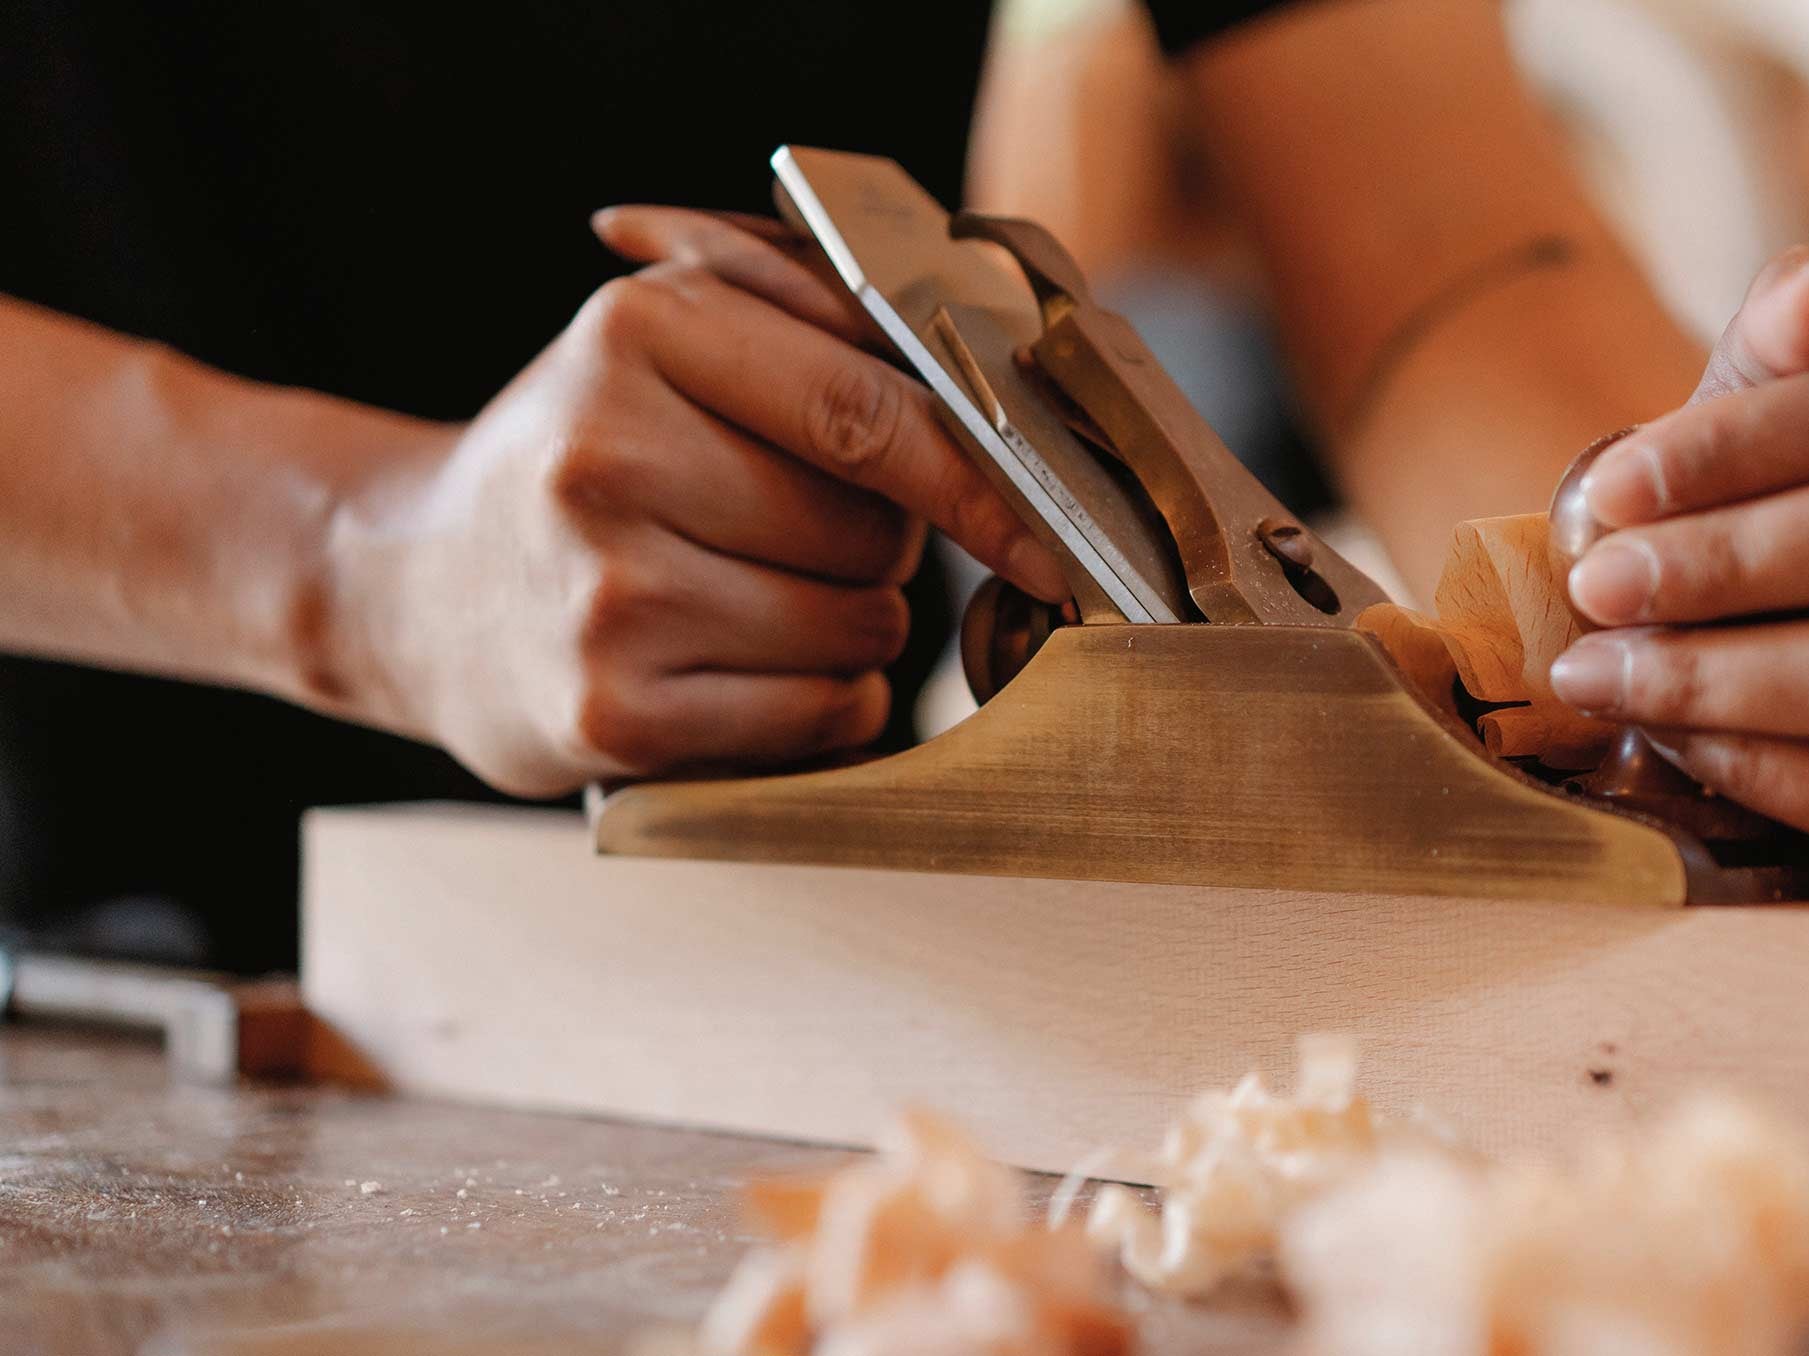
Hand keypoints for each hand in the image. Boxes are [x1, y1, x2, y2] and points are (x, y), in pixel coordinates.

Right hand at [327, 210, 1065, 796]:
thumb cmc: (580, 456)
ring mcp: (608, 595)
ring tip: (748, 597)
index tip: (1047, 528)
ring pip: (860, 627)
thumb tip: (990, 361)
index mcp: (639, 333)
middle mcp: (611, 459)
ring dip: (849, 625)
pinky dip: (818, 700)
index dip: (980, 477)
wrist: (412, 586)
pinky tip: (737, 668)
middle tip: (788, 533)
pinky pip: (820, 712)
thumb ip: (815, 314)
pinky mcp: (615, 713)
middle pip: (873, 530)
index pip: (869, 411)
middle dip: (880, 544)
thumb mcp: (664, 336)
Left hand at [1546, 249, 1808, 904]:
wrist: (1802, 720)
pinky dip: (1753, 768)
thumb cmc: (1788, 550)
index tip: (1610, 487)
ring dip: (1707, 674)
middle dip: (1718, 559)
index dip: (1738, 442)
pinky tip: (1677, 744)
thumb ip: (1794, 338)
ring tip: (1600, 672)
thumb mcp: (1771, 430)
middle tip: (1593, 587)